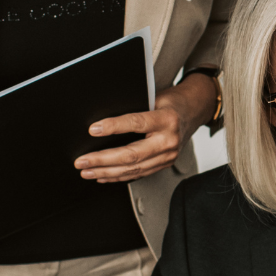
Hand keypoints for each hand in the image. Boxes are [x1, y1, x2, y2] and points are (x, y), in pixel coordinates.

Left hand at [76, 73, 217, 183]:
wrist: (193, 112)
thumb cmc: (171, 103)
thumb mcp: (155, 98)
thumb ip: (134, 109)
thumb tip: (103, 121)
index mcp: (167, 119)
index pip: (136, 123)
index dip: (113, 127)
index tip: (93, 129)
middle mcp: (169, 140)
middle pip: (132, 155)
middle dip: (102, 159)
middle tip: (82, 161)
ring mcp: (168, 156)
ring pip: (133, 169)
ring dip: (106, 172)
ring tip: (87, 171)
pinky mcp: (164, 164)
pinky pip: (139, 174)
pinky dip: (119, 176)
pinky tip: (103, 176)